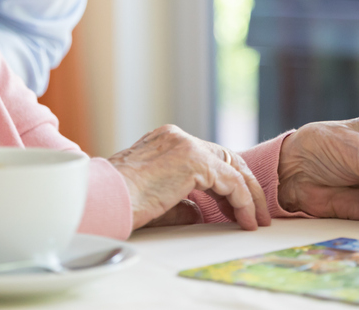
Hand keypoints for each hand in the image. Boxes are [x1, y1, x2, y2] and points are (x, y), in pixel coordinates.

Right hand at [108, 125, 271, 230]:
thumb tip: (197, 212)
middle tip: (254, 214)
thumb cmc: (118, 204)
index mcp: (164, 141)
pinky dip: (243, 202)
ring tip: (256, 221)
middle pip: (225, 157)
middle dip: (244, 187)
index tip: (235, 208)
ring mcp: (185, 144)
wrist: (102, 200)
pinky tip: (245, 221)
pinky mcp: (193, 160)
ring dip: (249, 196)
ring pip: (233, 167)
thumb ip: (180, 203)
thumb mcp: (155, 200)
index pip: (207, 157)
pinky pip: (231, 182)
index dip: (226, 184)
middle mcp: (176, 136)